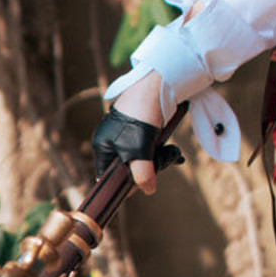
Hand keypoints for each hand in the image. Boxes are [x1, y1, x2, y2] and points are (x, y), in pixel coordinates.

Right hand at [92, 72, 165, 193]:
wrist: (157, 86)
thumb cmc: (140, 116)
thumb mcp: (138, 151)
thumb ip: (141, 175)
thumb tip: (148, 190)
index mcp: (102, 145)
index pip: (107, 176)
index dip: (123, 184)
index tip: (139, 185)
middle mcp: (112, 140)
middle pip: (128, 168)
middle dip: (149, 168)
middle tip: (163, 162)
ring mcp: (127, 134)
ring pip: (143, 159)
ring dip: (159, 159)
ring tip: (172, 153)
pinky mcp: (142, 128)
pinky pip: (151, 148)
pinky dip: (162, 150)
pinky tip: (172, 150)